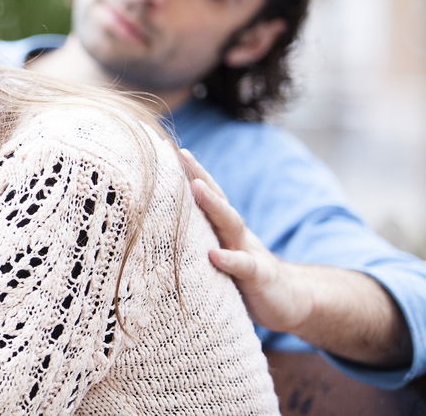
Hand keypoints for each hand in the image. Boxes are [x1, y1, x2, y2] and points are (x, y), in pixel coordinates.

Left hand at [180, 148, 312, 333]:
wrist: (293, 301)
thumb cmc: (244, 278)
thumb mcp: (219, 256)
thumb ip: (196, 241)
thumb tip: (159, 228)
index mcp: (222, 230)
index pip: (205, 196)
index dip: (188, 174)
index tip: (166, 150)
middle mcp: (235, 235)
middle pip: (217, 200)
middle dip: (199, 176)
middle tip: (181, 154)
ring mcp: (249, 253)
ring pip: (231, 225)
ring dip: (213, 205)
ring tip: (195, 187)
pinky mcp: (260, 279)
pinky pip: (244, 267)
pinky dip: (229, 259)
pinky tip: (214, 254)